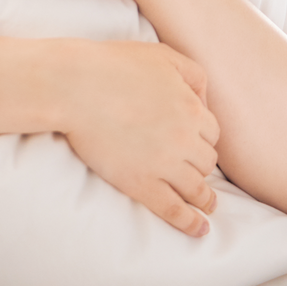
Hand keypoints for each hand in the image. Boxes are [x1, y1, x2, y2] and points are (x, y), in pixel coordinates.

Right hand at [53, 38, 220, 236]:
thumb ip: (192, 74)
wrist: (75, 87)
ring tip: (207, 205)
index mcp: (192, 108)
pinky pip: (174, 210)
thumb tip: (205, 100)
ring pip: (196, 188)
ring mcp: (164, 164)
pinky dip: (190, 223)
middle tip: (192, 170)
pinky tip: (200, 230)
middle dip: (201, 165)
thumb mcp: (162, 56)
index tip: (193, 145)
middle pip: (206, 161)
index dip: (202, 139)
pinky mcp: (141, 184)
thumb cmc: (114, 66)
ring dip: (204, 197)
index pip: (211, 133)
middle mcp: (185, 139)